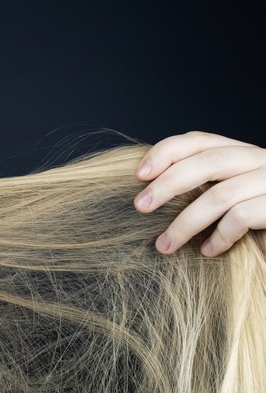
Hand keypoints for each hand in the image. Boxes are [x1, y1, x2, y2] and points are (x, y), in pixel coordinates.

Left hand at [134, 131, 265, 256]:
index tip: (138, 174)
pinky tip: (208, 252)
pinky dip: (219, 236)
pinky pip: (242, 217)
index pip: (200, 140)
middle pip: (207, 162)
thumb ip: (205, 186)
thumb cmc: (260, 221)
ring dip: (185, 223)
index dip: (166, 152)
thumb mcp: (230, 195)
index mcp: (243, 153)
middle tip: (140, 207)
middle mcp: (261, 160)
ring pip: (221, 195)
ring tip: (164, 246)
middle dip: (168, 184)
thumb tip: (151, 192)